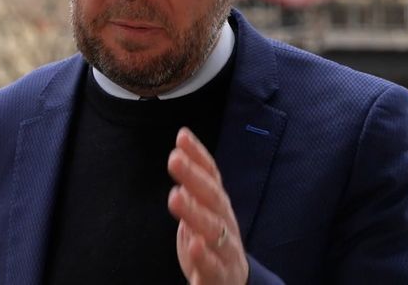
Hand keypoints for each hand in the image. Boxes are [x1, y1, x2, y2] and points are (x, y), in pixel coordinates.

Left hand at [168, 127, 248, 284]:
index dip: (198, 155)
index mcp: (218, 205)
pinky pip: (214, 265)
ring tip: (175, 196)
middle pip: (212, 197)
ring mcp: (225, 248)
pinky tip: (194, 244)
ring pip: (213, 229)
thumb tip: (179, 151)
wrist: (233, 283)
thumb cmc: (212, 242)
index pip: (211, 175)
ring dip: (195, 212)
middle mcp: (225, 221)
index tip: (182, 137)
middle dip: (193, 177)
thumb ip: (193, 186)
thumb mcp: (203, 210)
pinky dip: (205, 255)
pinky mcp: (220, 275)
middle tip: (174, 159)